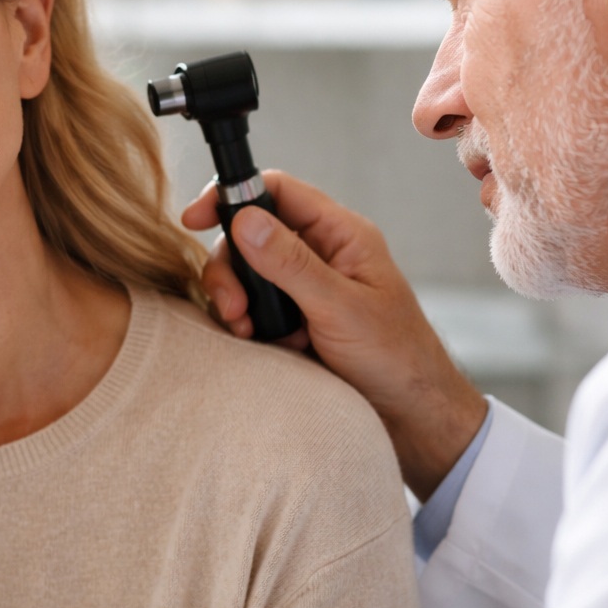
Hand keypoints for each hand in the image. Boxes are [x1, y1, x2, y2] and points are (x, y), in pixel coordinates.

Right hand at [183, 171, 487, 496]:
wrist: (412, 417)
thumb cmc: (396, 357)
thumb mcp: (341, 307)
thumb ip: (291, 263)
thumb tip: (245, 219)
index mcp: (340, 234)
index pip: (278, 190)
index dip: (233, 196)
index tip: (195, 218)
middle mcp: (320, 254)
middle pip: (252, 234)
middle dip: (231, 268)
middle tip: (233, 308)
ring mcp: (306, 287)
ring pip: (248, 274)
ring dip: (236, 301)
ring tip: (245, 333)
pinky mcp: (295, 320)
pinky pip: (254, 308)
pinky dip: (246, 325)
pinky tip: (258, 346)